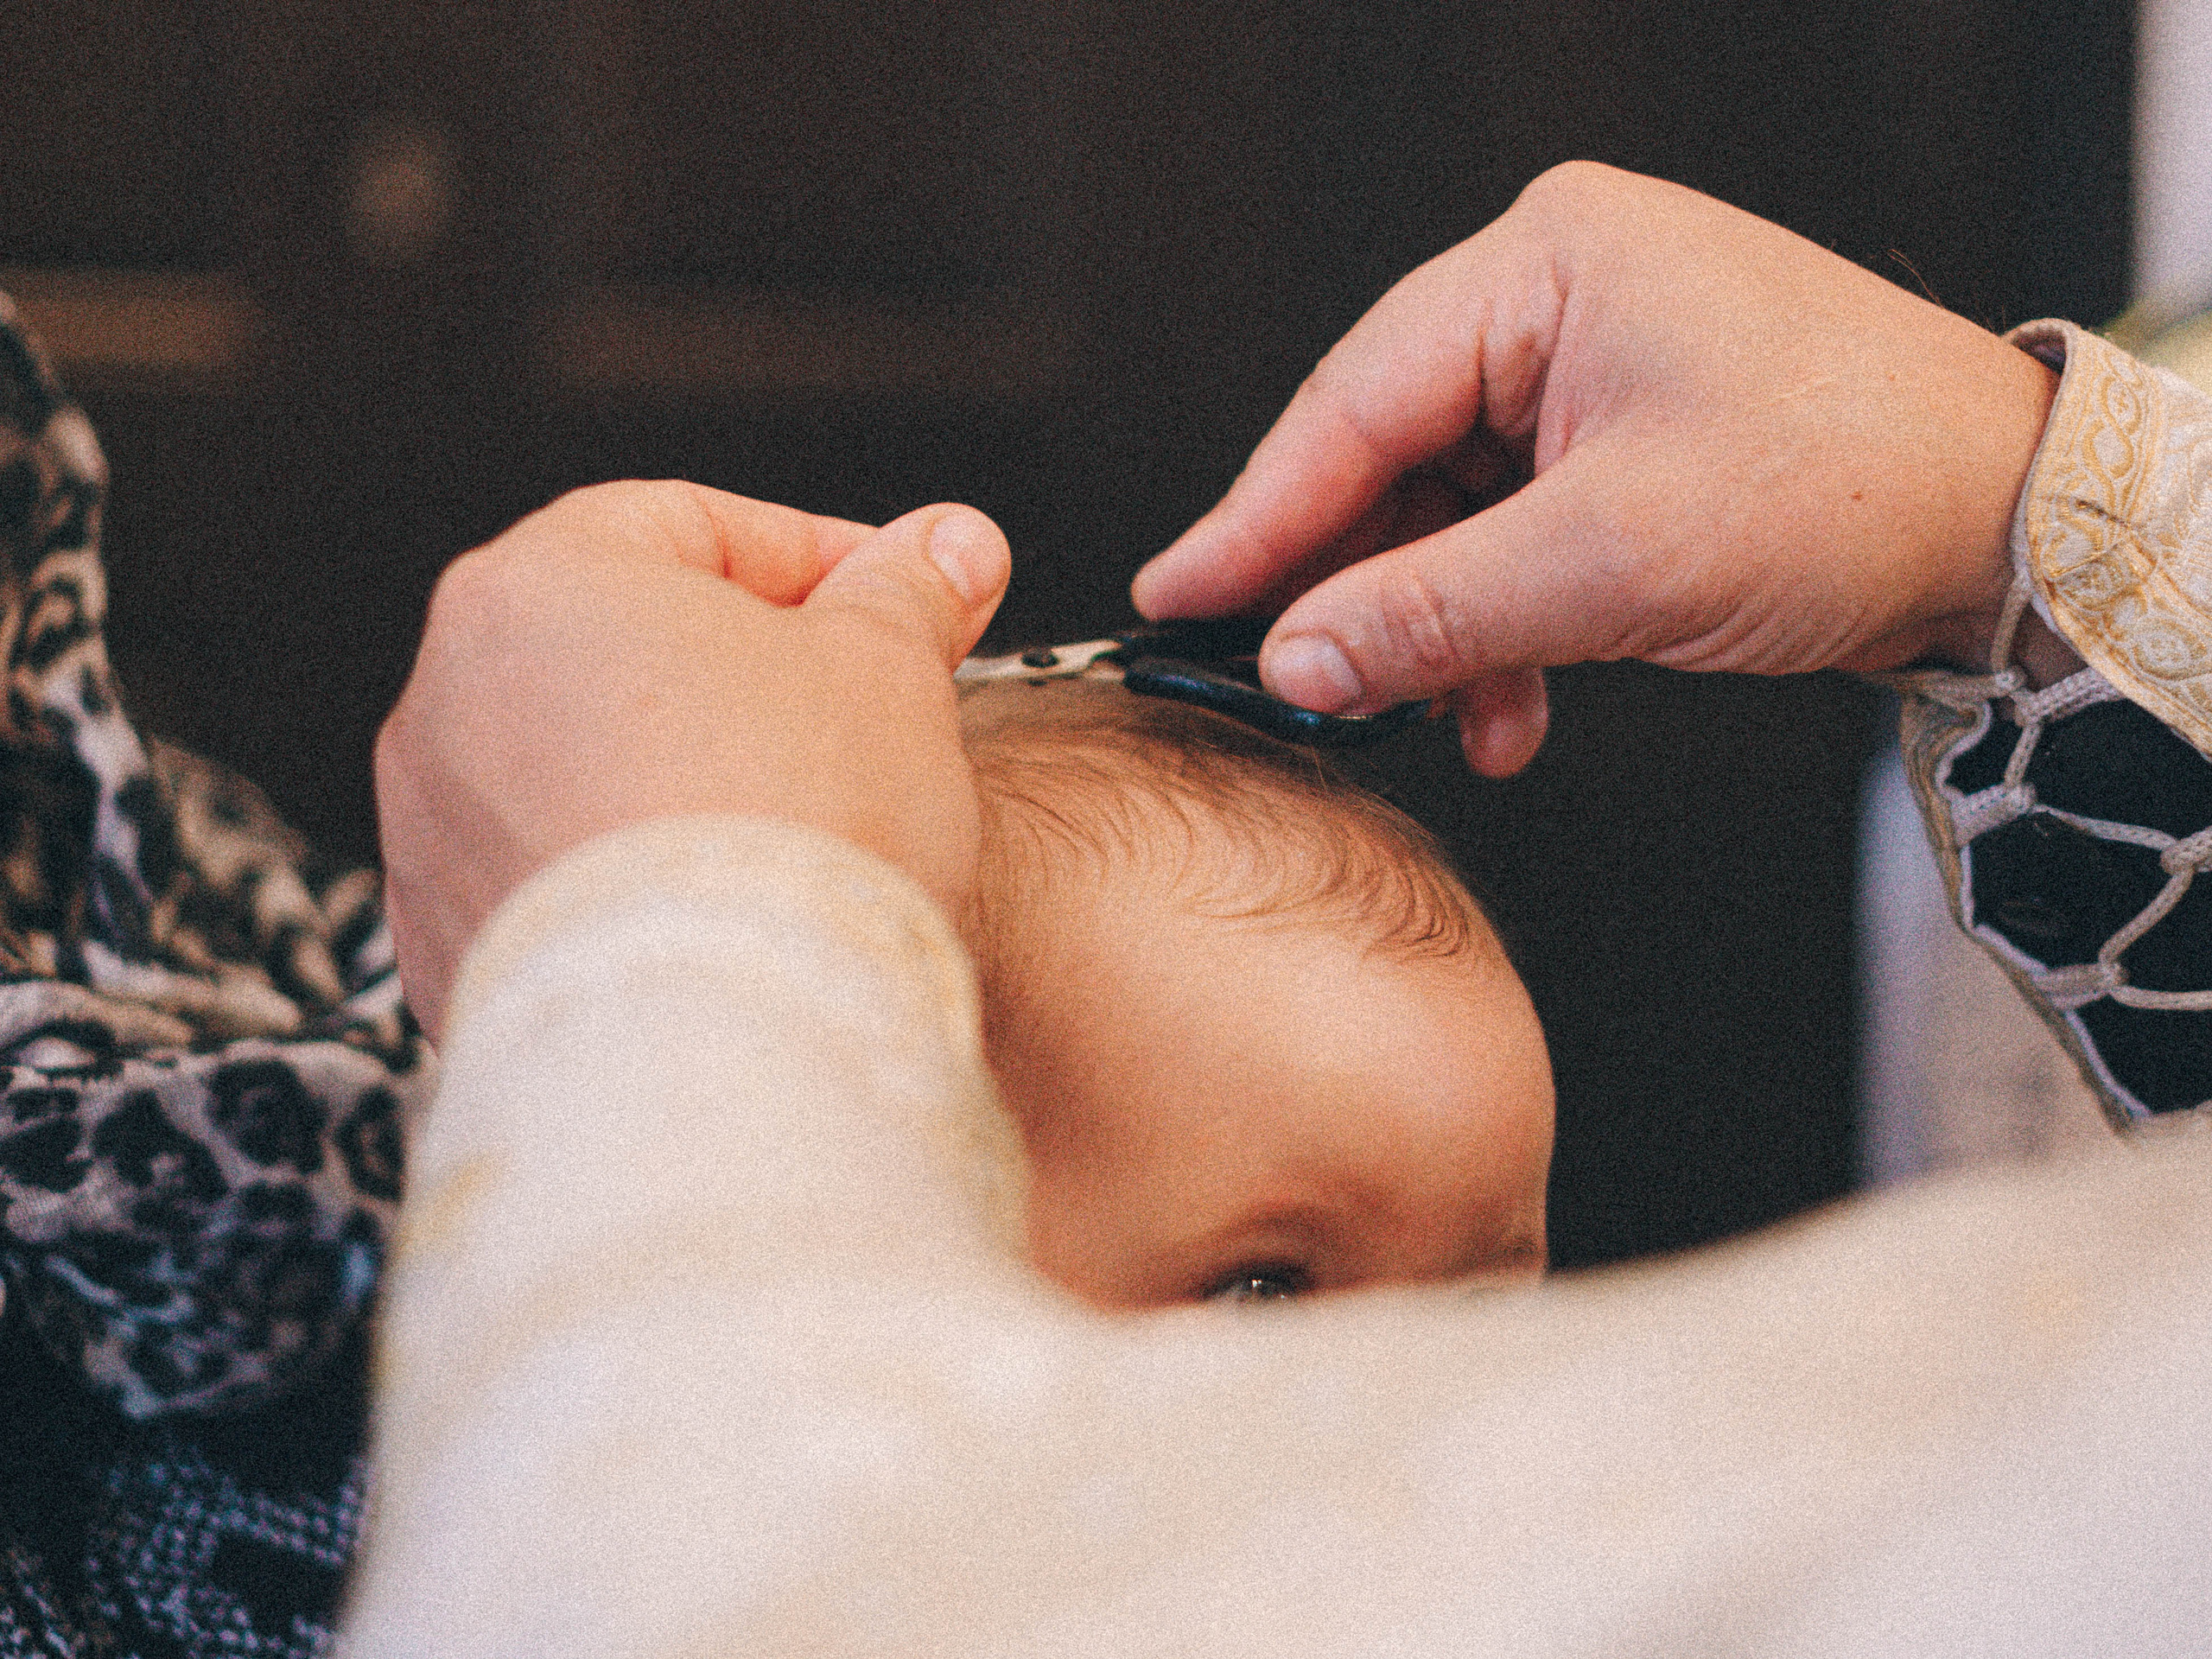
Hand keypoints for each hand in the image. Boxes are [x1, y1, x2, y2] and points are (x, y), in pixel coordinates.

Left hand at [375, 482, 1008, 1038]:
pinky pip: (554, 884)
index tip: (894, 600)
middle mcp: (447, 702)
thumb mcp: (889, 673)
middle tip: (857, 715)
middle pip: (622, 647)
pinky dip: (632, 884)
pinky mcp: (448, 957)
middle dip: (745, 673)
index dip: (815, 557)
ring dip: (682, 778)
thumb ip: (908, 592)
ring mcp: (431, 839)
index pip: (688, 525)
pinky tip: (726, 918)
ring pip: (581, 769)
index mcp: (535, 587)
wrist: (725, 1050)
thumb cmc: (792, 838)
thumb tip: (946, 549)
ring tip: (795, 831)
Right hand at [1131, 162, 2060, 775]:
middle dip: (1362, 591)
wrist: (2017, 524)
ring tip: (1453, 722)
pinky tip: (1511, 708)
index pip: (1353, 401)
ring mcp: (1592, 367)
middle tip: (1300, 686)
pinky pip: (1515, 534)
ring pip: (1450, 513)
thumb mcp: (1614, 563)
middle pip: (1392, 456)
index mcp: (1545, 264)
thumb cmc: (1851, 487)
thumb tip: (1291, 662)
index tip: (1178, 596)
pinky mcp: (1623, 437)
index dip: (1258, 516)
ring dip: (1443, 631)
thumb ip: (1430, 613)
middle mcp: (1558, 296)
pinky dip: (1505, 627)